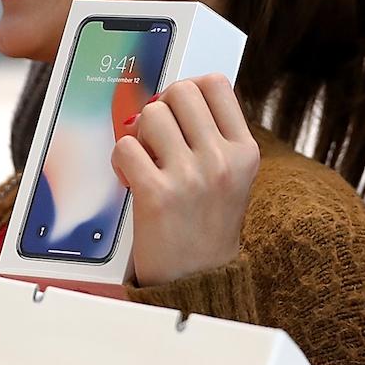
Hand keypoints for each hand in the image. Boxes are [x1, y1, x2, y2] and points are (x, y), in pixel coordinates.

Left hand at [113, 74, 259, 287]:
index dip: (190, 89)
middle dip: (162, 108)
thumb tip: (174, 96)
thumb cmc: (208, 225)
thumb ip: (214, 135)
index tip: (181, 111)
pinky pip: (125, 147)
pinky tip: (131, 177)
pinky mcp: (156, 195)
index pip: (215, 84)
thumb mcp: (232, 176)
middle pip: (180, 92)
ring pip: (151, 114)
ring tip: (146, 159)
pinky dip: (120, 159)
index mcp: (244, 151)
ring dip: (139, 134)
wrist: (198, 279)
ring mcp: (190, 177)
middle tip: (159, 135)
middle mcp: (221, 160)